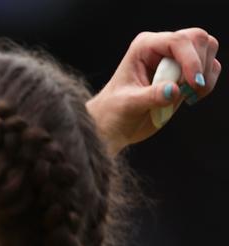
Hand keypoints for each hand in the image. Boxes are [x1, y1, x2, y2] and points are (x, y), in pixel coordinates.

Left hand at [87, 28, 219, 153]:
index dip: (191, 60)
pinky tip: (190, 97)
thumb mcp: (128, 105)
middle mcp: (162, 47)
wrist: (114, 126)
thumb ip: (151, 96)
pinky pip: (211, 68)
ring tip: (187, 96)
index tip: (194, 84)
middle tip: (189, 90)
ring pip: (208, 50)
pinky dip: (208, 82)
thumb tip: (174, 90)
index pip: (178, 41)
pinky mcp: (186, 73)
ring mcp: (175, 59)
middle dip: (199, 65)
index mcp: (145, 46)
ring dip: (205, 74)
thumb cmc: (113, 112)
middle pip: (198, 39)